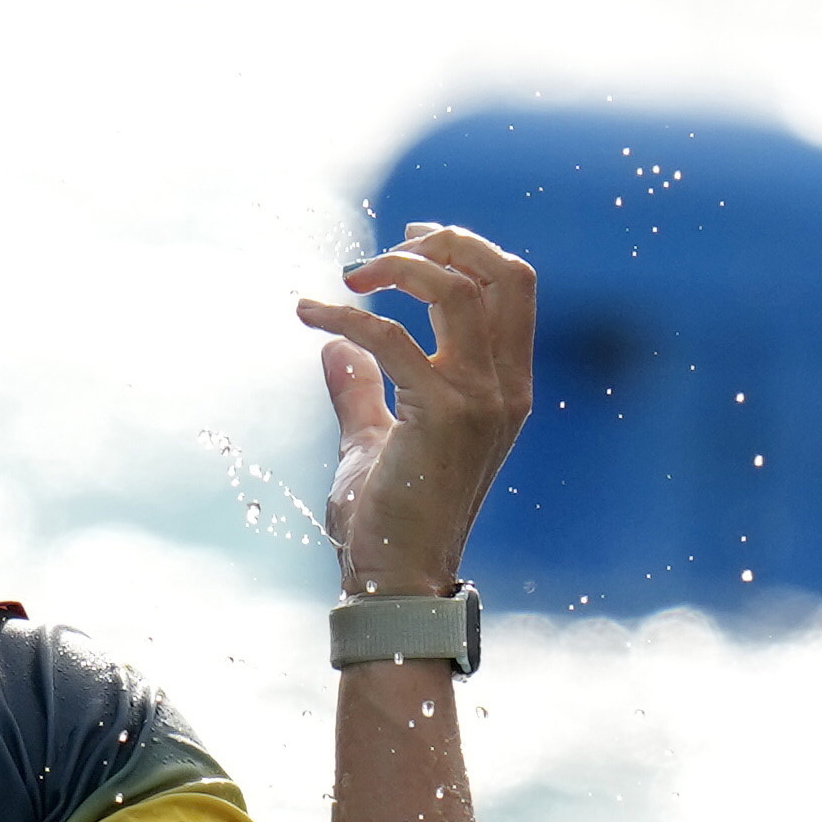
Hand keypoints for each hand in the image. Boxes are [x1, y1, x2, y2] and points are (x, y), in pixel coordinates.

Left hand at [293, 223, 536, 597]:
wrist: (393, 581)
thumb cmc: (387, 521)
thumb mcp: (373, 441)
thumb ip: (360, 390)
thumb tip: (332, 347)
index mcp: (506, 388)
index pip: (513, 289)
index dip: (466, 250)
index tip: (410, 240)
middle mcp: (506, 388)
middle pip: (504, 274)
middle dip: (447, 241)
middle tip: (386, 249)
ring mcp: (482, 400)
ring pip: (457, 290)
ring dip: (398, 269)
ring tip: (348, 277)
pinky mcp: (442, 413)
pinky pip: (392, 337)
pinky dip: (345, 315)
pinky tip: (308, 317)